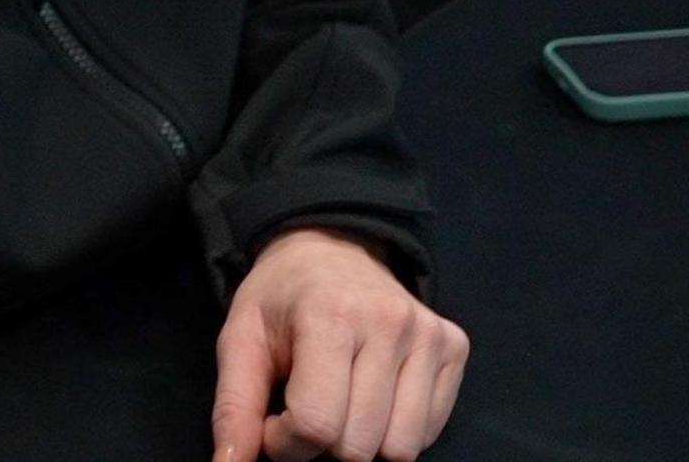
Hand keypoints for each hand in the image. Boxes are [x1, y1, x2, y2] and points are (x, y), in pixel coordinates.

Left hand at [211, 226, 466, 460]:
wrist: (332, 246)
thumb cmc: (282, 299)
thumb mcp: (241, 341)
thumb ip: (234, 408)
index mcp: (331, 314)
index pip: (316, 424)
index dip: (285, 443)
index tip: (274, 422)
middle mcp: (390, 323)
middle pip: (359, 445)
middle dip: (322, 447)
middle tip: (306, 410)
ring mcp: (429, 335)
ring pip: (401, 449)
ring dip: (363, 445)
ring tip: (340, 407)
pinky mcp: (454, 346)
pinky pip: (428, 432)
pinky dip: (396, 433)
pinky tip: (373, 399)